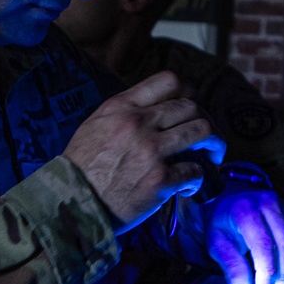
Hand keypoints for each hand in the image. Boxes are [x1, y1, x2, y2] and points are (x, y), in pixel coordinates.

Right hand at [64, 71, 224, 233]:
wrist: (70, 202)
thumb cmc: (80, 168)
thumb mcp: (95, 125)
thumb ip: (125, 112)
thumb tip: (155, 109)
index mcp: (122, 107)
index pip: (168, 81)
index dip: (187, 91)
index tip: (192, 106)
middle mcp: (139, 124)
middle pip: (191, 107)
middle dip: (206, 120)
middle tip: (208, 136)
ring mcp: (151, 152)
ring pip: (202, 132)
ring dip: (214, 144)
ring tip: (212, 155)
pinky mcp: (159, 181)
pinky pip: (195, 171)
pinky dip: (197, 179)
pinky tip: (189, 186)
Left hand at [206, 190, 283, 283]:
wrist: (228, 197)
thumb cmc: (222, 219)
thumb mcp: (216, 243)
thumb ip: (230, 266)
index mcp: (245, 210)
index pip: (263, 245)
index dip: (267, 273)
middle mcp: (267, 204)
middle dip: (281, 276)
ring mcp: (282, 206)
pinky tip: (278, 270)